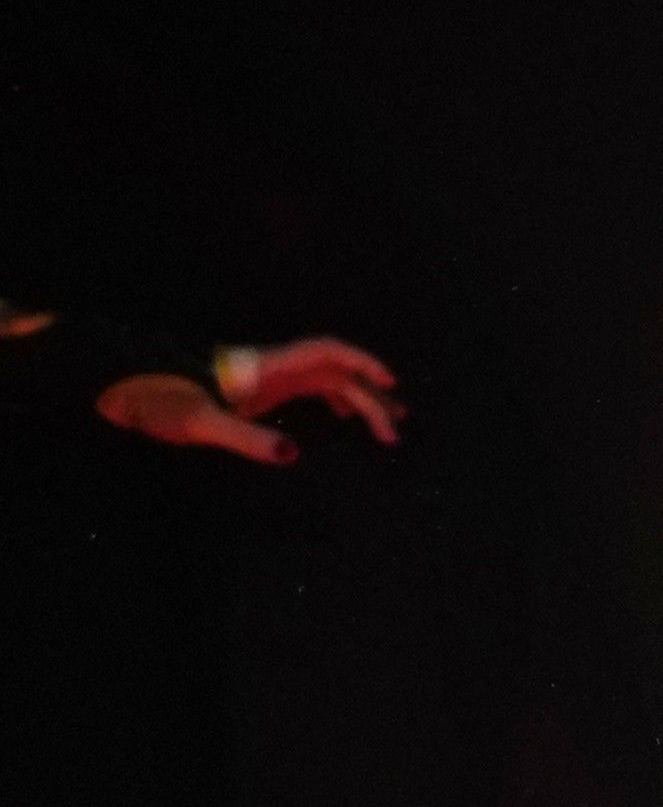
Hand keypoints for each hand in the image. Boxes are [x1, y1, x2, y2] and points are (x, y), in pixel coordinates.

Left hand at [93, 334, 402, 463]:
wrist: (123, 386)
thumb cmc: (157, 399)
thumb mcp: (198, 424)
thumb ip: (246, 438)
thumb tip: (293, 453)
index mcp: (263, 368)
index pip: (326, 352)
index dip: (362, 363)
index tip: (390, 384)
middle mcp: (271, 367)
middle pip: (334, 372)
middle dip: (369, 398)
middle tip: (395, 431)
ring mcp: (264, 377)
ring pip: (324, 381)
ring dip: (356, 400)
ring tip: (384, 425)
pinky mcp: (255, 390)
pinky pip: (308, 389)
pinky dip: (332, 401)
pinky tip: (340, 419)